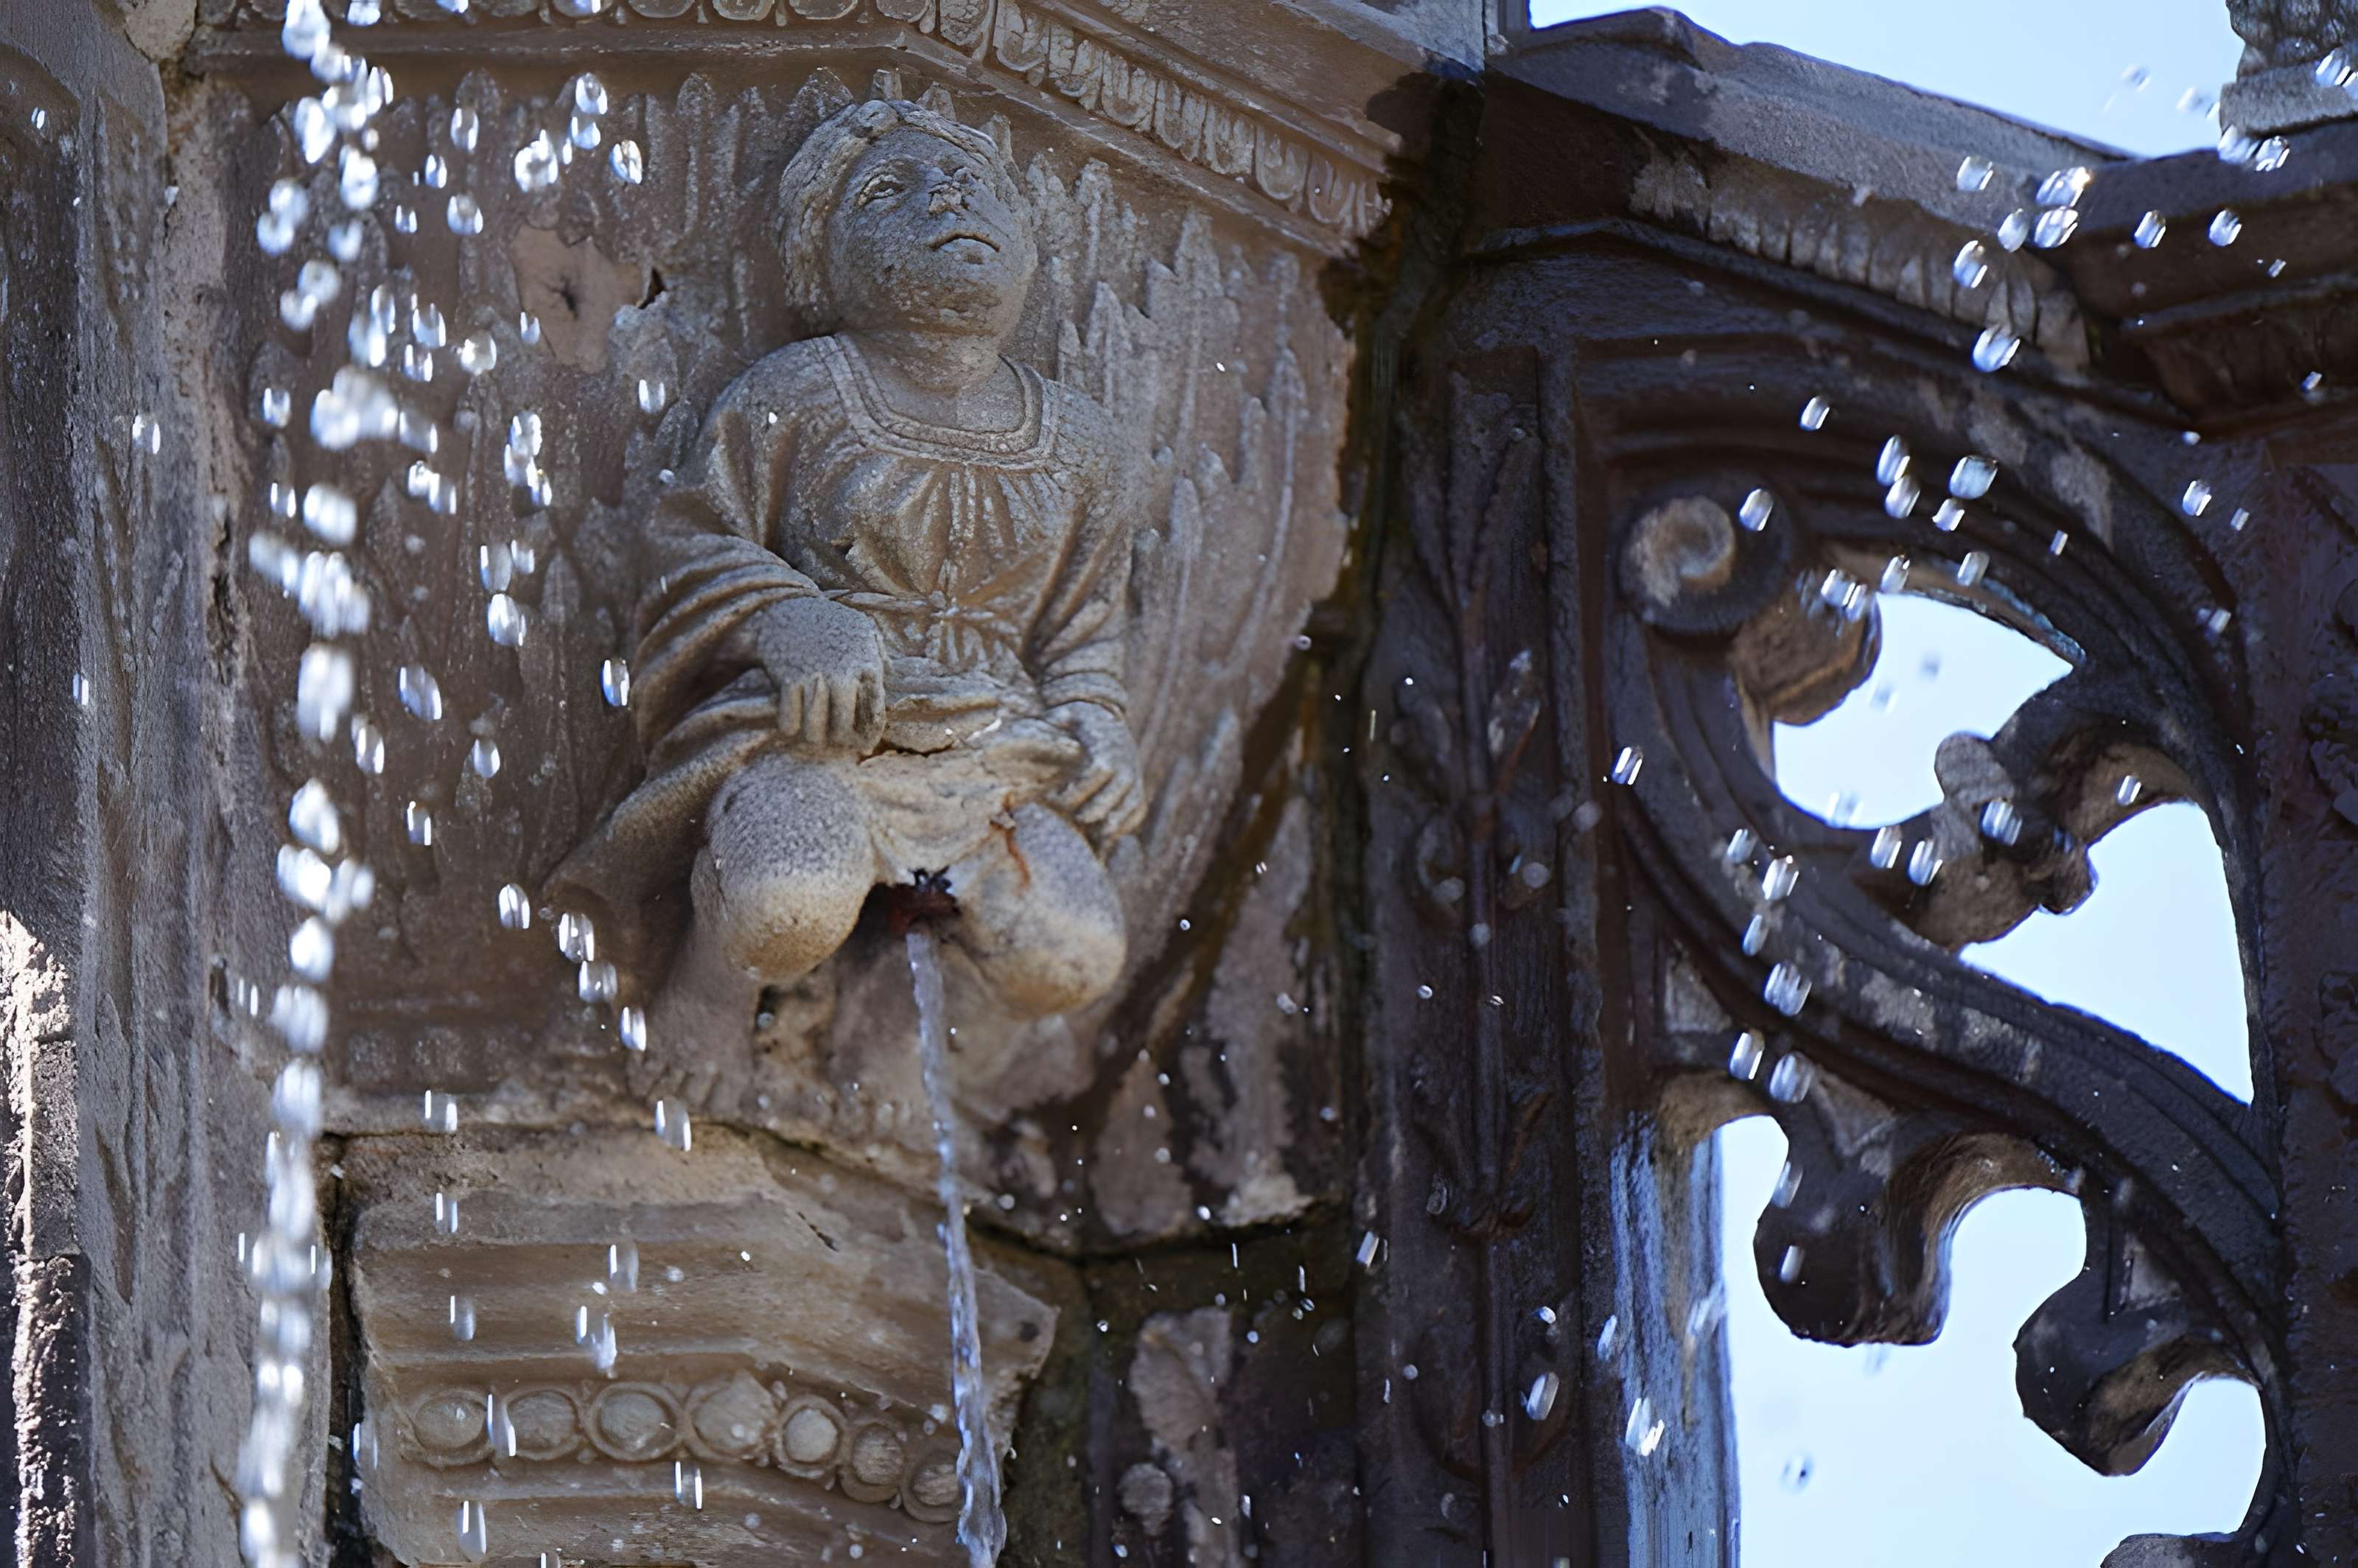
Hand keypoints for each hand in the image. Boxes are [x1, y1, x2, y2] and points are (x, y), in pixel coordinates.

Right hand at [750, 597, 886, 752]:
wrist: (784, 607)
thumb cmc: (828, 622)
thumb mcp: (862, 628)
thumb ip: (879, 652)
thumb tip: (893, 674)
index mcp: (866, 665)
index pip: (875, 715)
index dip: (870, 736)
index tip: (864, 744)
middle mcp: (843, 674)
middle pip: (843, 731)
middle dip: (839, 741)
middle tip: (834, 738)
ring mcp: (815, 678)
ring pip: (814, 732)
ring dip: (812, 737)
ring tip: (813, 732)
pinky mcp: (788, 680)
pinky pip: (789, 723)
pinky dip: (789, 727)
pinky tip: (792, 719)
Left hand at [1048, 701, 1145, 839]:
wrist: (1107, 722)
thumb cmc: (1082, 723)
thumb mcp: (1071, 715)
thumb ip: (1062, 718)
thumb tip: (1060, 716)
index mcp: (1109, 746)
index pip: (1100, 769)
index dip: (1080, 787)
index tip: (1058, 796)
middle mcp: (1127, 762)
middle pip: (1119, 789)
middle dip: (1098, 807)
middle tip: (1079, 818)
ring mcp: (1135, 777)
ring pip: (1133, 802)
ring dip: (1117, 821)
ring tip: (1099, 836)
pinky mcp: (1137, 788)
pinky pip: (1138, 810)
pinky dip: (1128, 824)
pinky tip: (1110, 836)